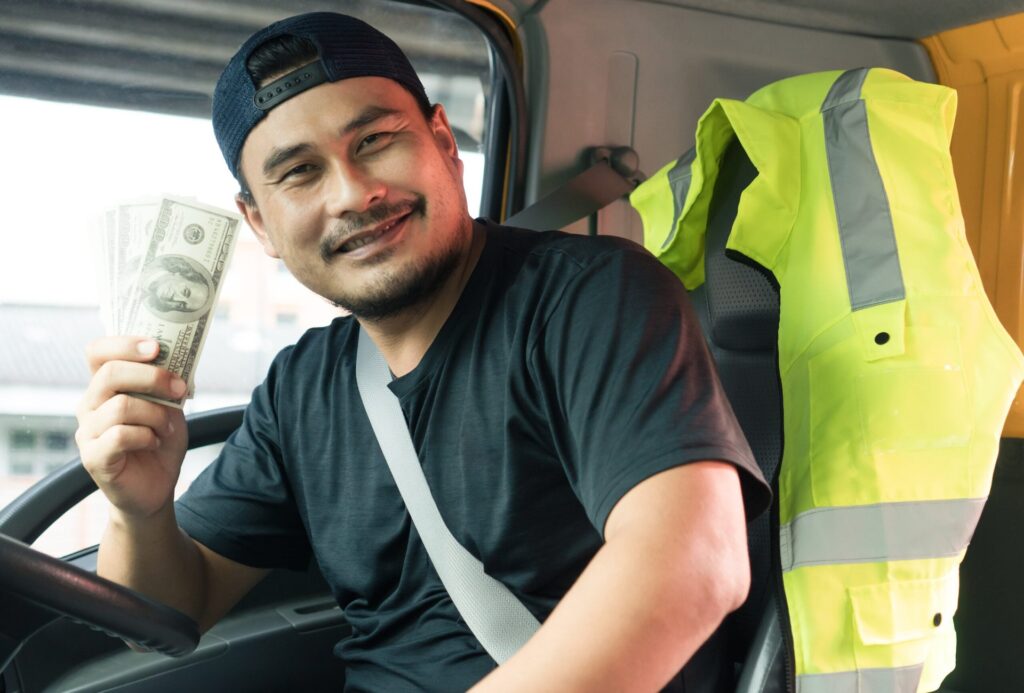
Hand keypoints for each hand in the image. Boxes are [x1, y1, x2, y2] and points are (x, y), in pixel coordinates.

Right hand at [75, 337, 189, 521]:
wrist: (155, 488)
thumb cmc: (159, 442)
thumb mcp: (169, 406)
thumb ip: (166, 383)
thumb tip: (178, 357)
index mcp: (105, 387)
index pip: (98, 352)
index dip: (124, 344)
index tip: (157, 347)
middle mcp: (90, 405)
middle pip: (110, 374)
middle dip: (152, 377)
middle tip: (178, 388)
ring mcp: (88, 432)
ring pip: (121, 406)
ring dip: (156, 414)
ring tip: (167, 427)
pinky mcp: (93, 457)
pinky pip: (120, 435)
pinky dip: (147, 436)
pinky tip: (154, 443)